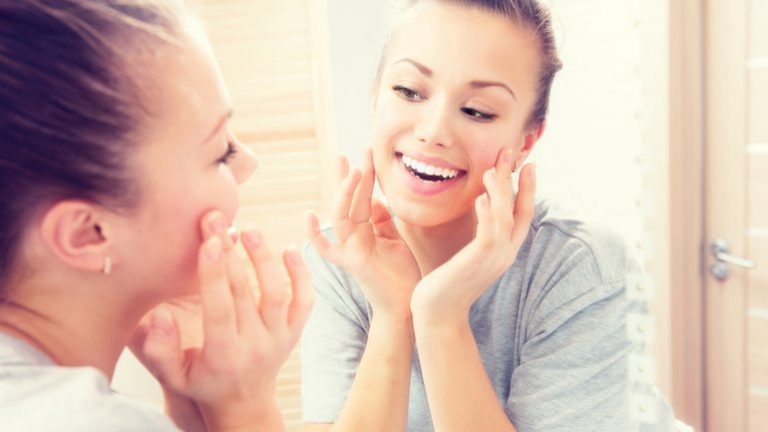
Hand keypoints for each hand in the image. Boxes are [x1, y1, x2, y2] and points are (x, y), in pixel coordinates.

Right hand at [129, 210, 314, 430]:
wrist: (243, 404)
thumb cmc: (201, 383)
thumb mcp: (173, 376)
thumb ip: (160, 350)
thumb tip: (160, 317)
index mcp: (223, 355)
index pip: (220, 308)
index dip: (213, 274)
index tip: (208, 241)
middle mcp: (255, 346)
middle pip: (244, 292)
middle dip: (229, 253)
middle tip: (216, 220)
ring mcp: (279, 338)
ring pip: (276, 292)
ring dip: (264, 258)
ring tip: (248, 229)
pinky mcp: (294, 332)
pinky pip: (304, 301)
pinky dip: (302, 274)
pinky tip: (289, 249)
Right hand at [307, 148, 420, 320]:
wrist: (408, 305)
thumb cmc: (402, 275)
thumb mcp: (395, 240)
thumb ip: (383, 220)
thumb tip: (376, 199)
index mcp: (366, 230)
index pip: (362, 197)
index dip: (363, 176)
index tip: (364, 154)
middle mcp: (354, 236)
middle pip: (350, 200)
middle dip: (353, 175)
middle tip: (359, 151)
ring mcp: (350, 248)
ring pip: (342, 215)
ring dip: (347, 193)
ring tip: (355, 171)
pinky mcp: (351, 262)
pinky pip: (327, 249)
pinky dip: (316, 235)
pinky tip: (309, 216)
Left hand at [411, 149, 535, 323]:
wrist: (438, 313)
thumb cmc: (447, 283)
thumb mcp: (467, 253)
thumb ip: (477, 233)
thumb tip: (480, 208)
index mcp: (504, 250)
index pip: (523, 214)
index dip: (527, 189)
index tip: (528, 164)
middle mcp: (505, 253)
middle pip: (518, 210)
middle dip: (516, 180)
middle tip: (512, 152)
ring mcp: (495, 258)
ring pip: (505, 218)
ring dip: (500, 192)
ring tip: (493, 169)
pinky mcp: (478, 261)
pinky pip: (488, 233)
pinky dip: (486, 213)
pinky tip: (479, 197)